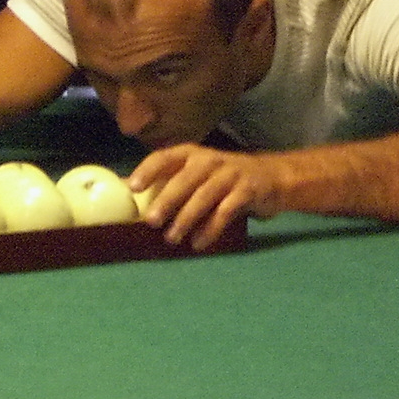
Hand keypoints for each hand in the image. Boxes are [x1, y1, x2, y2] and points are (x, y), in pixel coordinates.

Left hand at [130, 143, 281, 250]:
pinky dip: (211, 228)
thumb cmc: (223, 179)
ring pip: (205, 196)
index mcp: (192, 154)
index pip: (166, 157)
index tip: (133, 187)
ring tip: (172, 239)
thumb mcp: (197, 175)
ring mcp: (231, 174)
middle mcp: (210, 160)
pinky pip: (226, 211)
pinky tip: (199, 243)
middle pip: (185, 179)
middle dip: (167, 199)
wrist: (272, 178)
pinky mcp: (248, 191)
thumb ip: (169, 183)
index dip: (148, 170)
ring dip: (187, 219)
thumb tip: (127, 195)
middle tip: (151, 221)